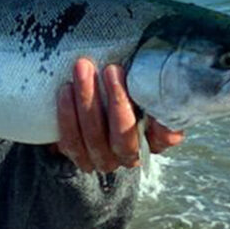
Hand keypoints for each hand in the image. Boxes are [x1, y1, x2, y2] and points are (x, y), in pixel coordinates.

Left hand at [53, 58, 184, 172]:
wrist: (91, 88)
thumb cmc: (125, 81)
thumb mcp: (143, 76)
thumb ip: (152, 79)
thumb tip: (163, 73)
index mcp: (156, 139)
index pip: (163, 137)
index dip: (159, 124)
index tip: (150, 91)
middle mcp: (131, 155)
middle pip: (124, 140)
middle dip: (117, 102)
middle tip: (111, 69)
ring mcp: (104, 159)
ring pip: (94, 140)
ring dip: (87, 102)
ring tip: (83, 70)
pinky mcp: (79, 156)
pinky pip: (71, 142)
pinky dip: (67, 116)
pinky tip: (65, 90)